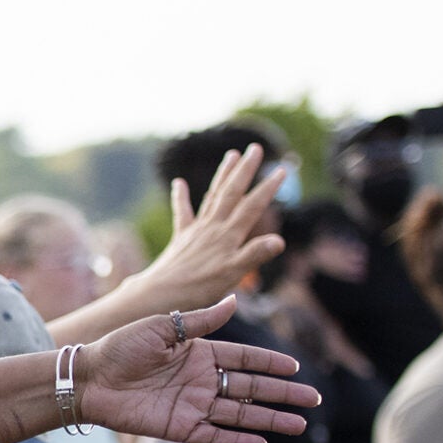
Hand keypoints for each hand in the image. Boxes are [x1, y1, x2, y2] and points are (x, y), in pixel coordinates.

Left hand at [78, 297, 320, 442]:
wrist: (88, 378)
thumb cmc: (120, 347)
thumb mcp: (162, 327)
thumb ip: (200, 321)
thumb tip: (235, 301)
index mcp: (199, 353)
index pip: (245, 359)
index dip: (271, 364)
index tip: (297, 368)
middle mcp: (200, 380)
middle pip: (251, 388)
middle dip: (282, 393)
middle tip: (313, 399)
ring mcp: (191, 405)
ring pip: (240, 414)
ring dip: (269, 419)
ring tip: (299, 424)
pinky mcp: (178, 427)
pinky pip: (214, 435)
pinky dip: (237, 440)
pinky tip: (262, 442)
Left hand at [147, 144, 287, 309]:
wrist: (160, 294)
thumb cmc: (197, 288)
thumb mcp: (232, 275)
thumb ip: (254, 256)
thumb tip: (278, 241)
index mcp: (228, 235)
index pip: (252, 206)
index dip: (268, 188)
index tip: (282, 169)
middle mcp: (213, 227)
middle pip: (231, 192)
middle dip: (245, 170)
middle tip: (254, 147)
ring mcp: (196, 230)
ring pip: (212, 196)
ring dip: (223, 175)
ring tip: (231, 154)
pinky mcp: (181, 238)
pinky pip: (182, 213)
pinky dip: (181, 197)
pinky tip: (178, 182)